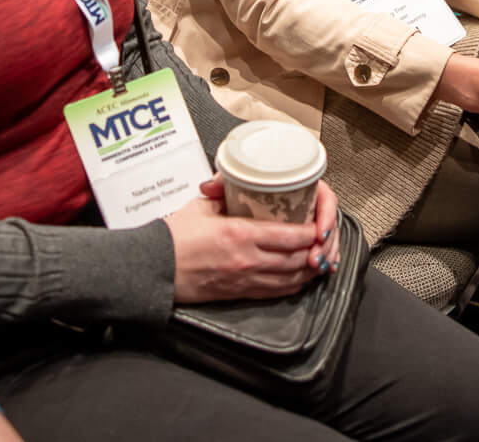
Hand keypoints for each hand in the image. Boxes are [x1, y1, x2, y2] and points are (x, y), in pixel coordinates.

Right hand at [165, 178, 327, 303]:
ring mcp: (246, 280)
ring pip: (292, 278)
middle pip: (298, 259)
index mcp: (242, 233)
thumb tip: (241, 184)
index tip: (318, 224)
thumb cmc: (174, 236)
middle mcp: (249, 259)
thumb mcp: (203, 206)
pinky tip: (298, 277)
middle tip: (323, 241)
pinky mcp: (240, 294)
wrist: (154, 268)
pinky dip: (293, 284)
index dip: (312, 231)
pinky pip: (276, 292)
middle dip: (316, 250)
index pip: (292, 235)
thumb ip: (227, 196)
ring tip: (318, 259)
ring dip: (309, 269)